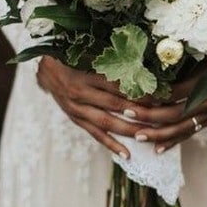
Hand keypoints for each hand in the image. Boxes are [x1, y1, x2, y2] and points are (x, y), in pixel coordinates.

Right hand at [37, 56, 156, 158]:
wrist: (45, 67)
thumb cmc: (71, 55)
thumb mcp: (89, 52)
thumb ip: (112, 58)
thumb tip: (141, 62)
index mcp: (85, 73)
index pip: (118, 84)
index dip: (139, 90)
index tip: (160, 94)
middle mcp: (80, 92)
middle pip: (115, 105)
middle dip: (139, 112)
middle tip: (161, 118)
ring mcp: (76, 108)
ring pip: (107, 122)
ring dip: (129, 130)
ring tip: (149, 136)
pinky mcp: (75, 119)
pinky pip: (95, 134)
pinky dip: (111, 144)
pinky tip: (127, 154)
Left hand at [127, 50, 206, 153]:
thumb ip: (189, 55)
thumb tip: (161, 53)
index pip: (174, 93)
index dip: (153, 95)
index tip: (132, 92)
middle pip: (173, 114)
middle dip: (148, 116)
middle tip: (126, 112)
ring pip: (180, 130)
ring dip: (157, 134)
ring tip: (137, 136)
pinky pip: (189, 134)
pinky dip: (173, 142)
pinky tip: (157, 149)